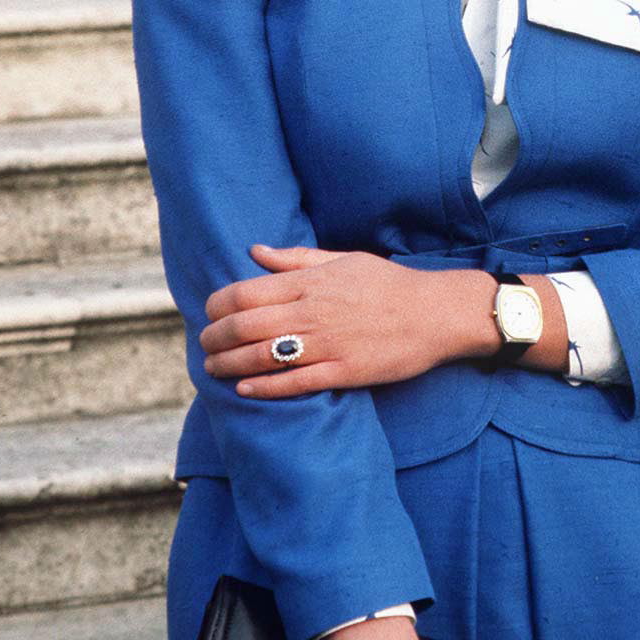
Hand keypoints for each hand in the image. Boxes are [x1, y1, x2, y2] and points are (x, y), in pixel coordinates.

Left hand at [200, 247, 499, 396]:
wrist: (436, 313)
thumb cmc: (389, 284)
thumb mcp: (344, 259)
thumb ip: (296, 258)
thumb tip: (254, 251)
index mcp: (311, 282)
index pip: (244, 293)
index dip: (217, 306)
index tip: (210, 313)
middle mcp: (313, 312)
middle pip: (245, 326)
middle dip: (214, 338)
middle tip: (204, 344)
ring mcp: (328, 344)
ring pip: (262, 357)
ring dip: (228, 364)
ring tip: (213, 368)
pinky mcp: (344, 372)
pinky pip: (294, 383)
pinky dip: (263, 387)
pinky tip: (244, 388)